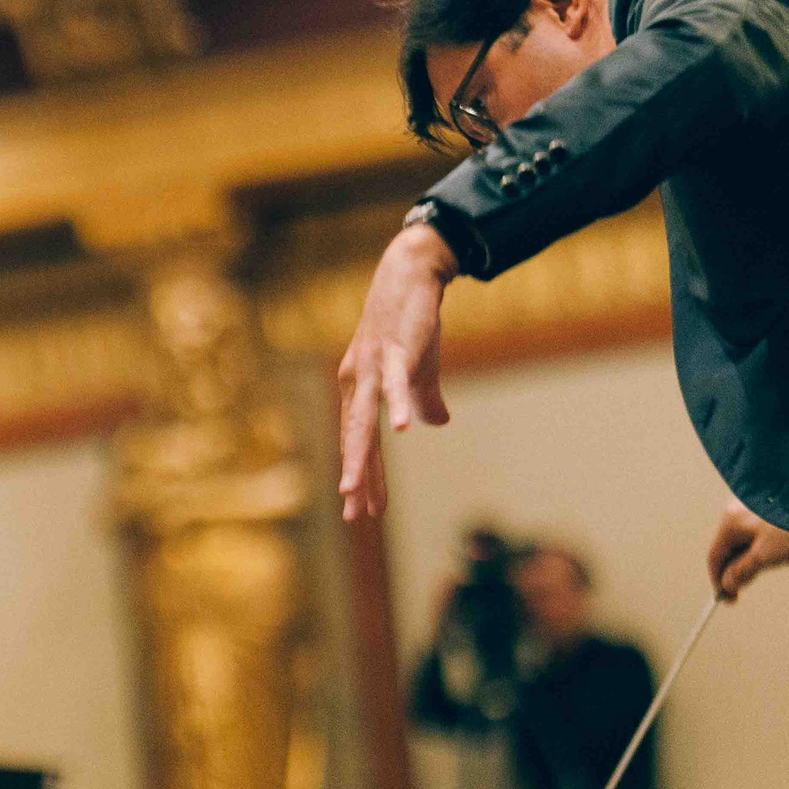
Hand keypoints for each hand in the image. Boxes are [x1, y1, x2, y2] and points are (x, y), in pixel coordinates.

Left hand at [337, 225, 456, 522]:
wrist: (409, 275)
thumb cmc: (410, 324)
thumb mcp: (418, 369)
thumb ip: (424, 399)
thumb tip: (436, 422)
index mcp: (359, 391)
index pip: (358, 442)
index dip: (364, 476)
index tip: (363, 512)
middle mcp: (357, 383)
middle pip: (354, 438)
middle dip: (355, 478)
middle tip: (352, 514)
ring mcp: (373, 368)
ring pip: (363, 419)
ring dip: (360, 456)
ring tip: (355, 490)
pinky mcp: (395, 351)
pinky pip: (397, 383)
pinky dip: (399, 404)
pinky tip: (403, 428)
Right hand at [705, 498, 788, 601]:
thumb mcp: (765, 555)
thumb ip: (742, 571)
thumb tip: (727, 584)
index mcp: (730, 523)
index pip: (714, 556)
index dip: (719, 580)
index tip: (728, 598)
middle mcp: (737, 512)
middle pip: (732, 549)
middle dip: (745, 567)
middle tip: (757, 579)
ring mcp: (752, 509)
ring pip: (749, 542)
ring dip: (763, 557)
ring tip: (787, 557)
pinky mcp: (768, 509)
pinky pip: (762, 533)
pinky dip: (772, 545)